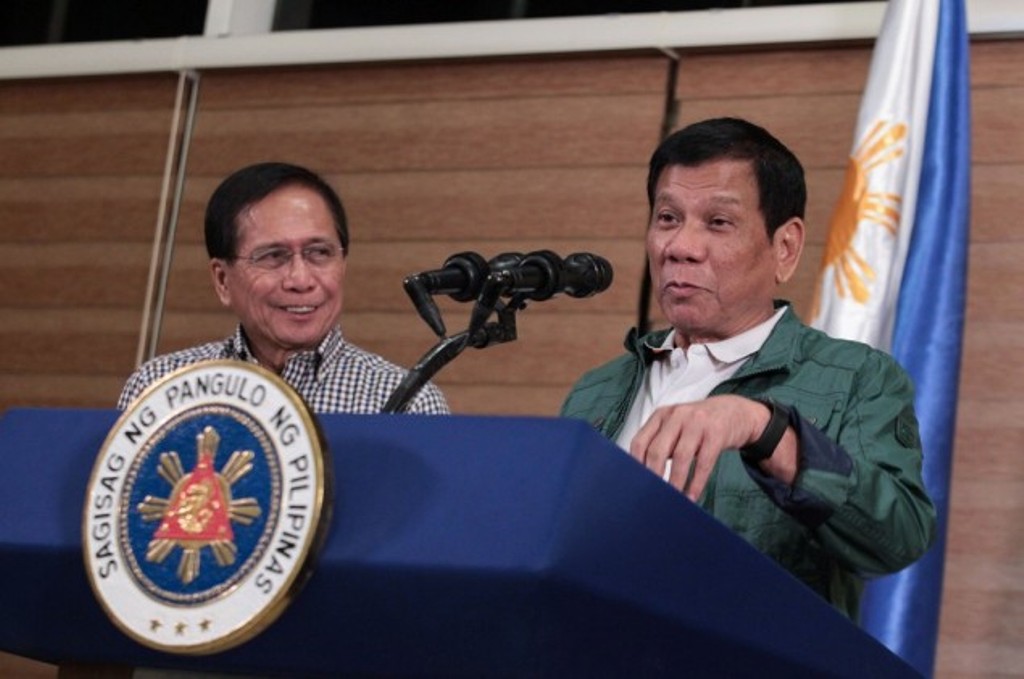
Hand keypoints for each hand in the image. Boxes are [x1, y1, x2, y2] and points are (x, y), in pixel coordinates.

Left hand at [628, 395, 794, 499]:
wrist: (735, 411)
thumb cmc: (699, 424)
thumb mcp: (676, 425)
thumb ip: (661, 443)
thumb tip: (646, 476)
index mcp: (661, 415)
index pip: (640, 442)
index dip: (635, 465)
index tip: (635, 484)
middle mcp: (677, 416)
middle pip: (657, 450)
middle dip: (653, 477)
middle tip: (651, 496)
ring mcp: (697, 423)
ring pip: (681, 457)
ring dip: (675, 482)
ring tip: (672, 499)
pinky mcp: (716, 433)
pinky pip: (704, 462)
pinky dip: (696, 483)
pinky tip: (692, 495)